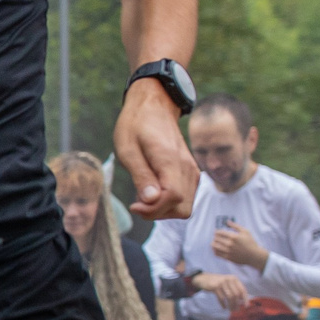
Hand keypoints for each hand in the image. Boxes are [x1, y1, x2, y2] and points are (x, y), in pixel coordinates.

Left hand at [114, 82, 193, 219]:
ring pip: (185, 206)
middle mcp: (187, 168)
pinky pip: (185, 197)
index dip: (153, 209)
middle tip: (137, 202)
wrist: (154, 106)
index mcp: (171, 161)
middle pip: (183, 208)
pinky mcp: (190, 172)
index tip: (134, 204)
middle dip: (158, 213)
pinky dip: (169, 202)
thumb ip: (141, 176)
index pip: (173, 197)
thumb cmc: (136, 125)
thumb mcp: (128, 149)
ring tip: (143, 195)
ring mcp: (191, 171)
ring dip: (163, 209)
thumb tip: (151, 201)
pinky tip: (152, 190)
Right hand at [194, 272, 248, 311]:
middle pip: (236, 294)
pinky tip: (224, 307)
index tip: (246, 306)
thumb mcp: (228, 283)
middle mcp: (229, 279)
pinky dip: (223, 304)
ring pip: (229, 297)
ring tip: (231, 310)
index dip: (245, 299)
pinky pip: (221, 298)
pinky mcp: (214, 287)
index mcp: (234, 279)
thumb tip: (243, 301)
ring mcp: (221, 283)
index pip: (242, 290)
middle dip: (237, 304)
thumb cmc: (218, 283)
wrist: (204, 278)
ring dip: (231, 305)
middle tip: (236, 310)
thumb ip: (235, 289)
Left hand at [211, 223, 269, 271]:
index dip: (217, 231)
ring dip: (213, 243)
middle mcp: (230, 244)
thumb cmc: (250, 242)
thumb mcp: (245, 232)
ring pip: (214, 246)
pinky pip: (216, 253)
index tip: (217, 232)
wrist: (254, 256)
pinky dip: (214, 250)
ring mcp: (228, 251)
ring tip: (215, 242)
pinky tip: (217, 248)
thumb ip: (235, 226)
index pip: (219, 232)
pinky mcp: (227, 258)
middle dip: (215, 237)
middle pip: (216, 239)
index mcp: (233, 237)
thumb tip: (227, 221)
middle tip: (217, 236)